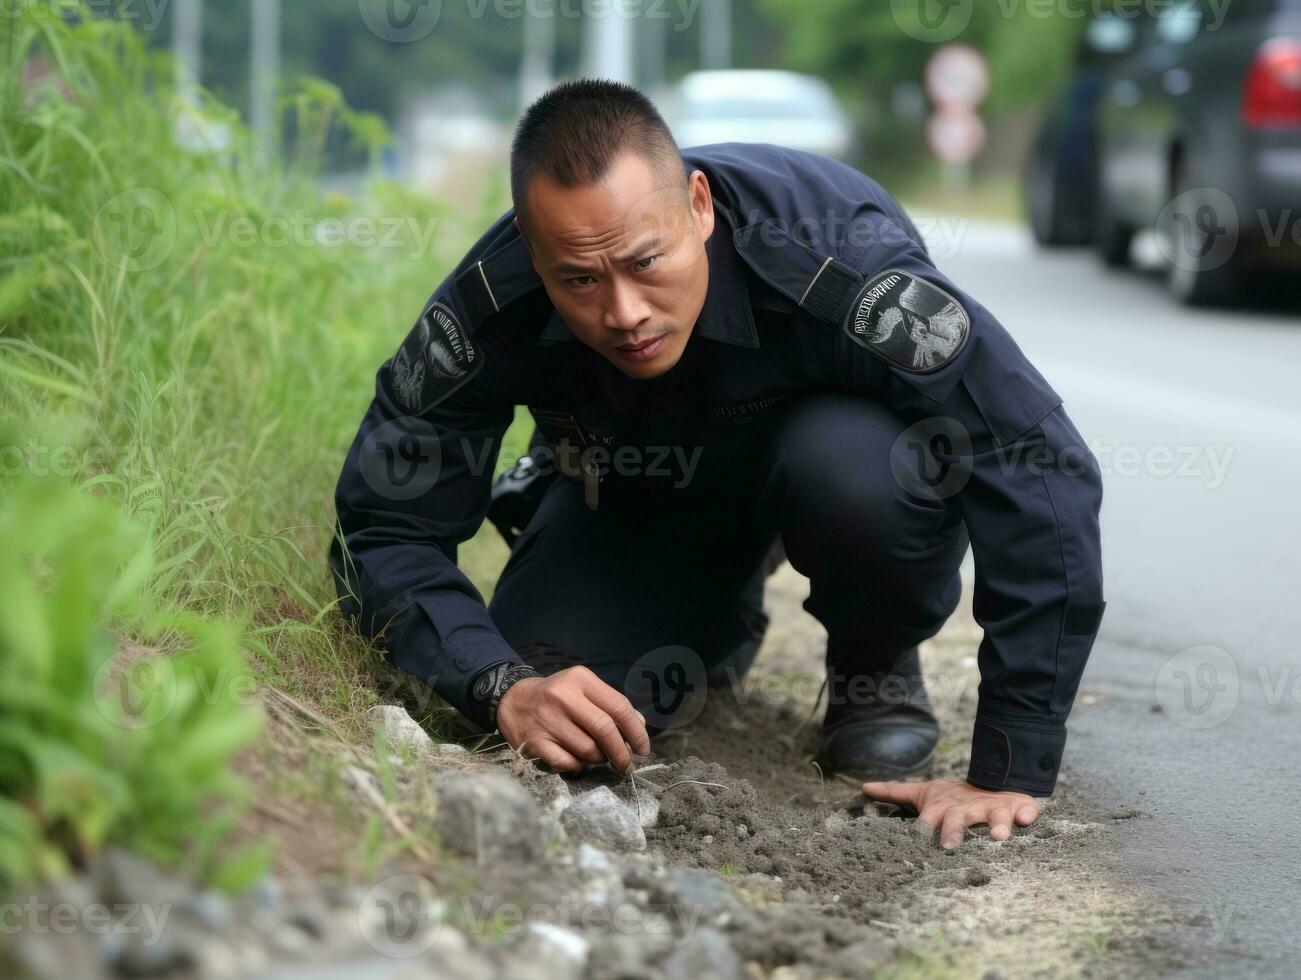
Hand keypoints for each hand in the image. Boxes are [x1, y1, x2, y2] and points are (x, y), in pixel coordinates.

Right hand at [497, 665, 650, 774]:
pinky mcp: (535, 741)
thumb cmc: (557, 696)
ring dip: (599, 759)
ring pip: (588, 750)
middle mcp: (564, 697)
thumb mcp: (583, 689)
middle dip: (622, 752)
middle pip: (605, 730)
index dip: (636, 731)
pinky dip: (578, 766)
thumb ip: (611, 704)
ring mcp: (548, 720)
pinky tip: (578, 761)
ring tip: (598, 757)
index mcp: (581, 680)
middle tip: (627, 765)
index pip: (619, 707)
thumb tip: (639, 725)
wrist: (512, 700)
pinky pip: (567, 763)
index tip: (643, 748)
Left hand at [861, 779, 1040, 848]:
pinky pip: (1026, 809)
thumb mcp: (924, 794)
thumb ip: (895, 792)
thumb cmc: (953, 798)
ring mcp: (993, 807)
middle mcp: (967, 809)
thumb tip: (862, 787)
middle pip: (959, 820)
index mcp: (944, 808)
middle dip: (954, 832)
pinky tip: (1028, 819)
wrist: (992, 780)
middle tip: (950, 847)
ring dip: (997, 825)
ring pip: (995, 816)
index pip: (930, 821)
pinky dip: (1027, 813)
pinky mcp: (1018, 806)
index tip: (916, 841)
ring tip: (999, 837)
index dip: (923, 831)